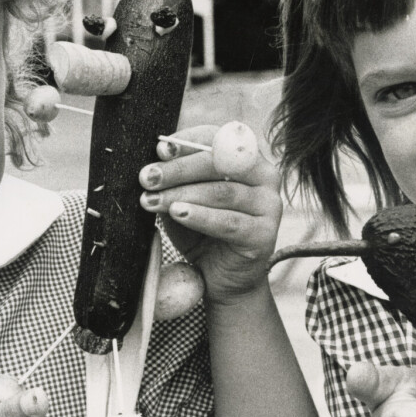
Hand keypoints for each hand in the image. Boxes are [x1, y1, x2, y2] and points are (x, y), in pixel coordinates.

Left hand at [138, 124, 281, 305]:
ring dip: (182, 194)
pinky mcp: (264, 235)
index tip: (160, 149)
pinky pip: (229, 222)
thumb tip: (159, 157)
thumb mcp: (186, 199)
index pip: (219, 139)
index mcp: (247, 160)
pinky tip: (178, 214)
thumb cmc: (203, 231)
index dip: (189, 141)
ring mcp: (269, 206)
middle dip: (178, 170)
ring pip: (222, 193)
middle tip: (147, 177)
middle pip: (219, 164)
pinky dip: (201, 216)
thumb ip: (178, 179)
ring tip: (152, 200)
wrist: (222, 278)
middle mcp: (265, 177)